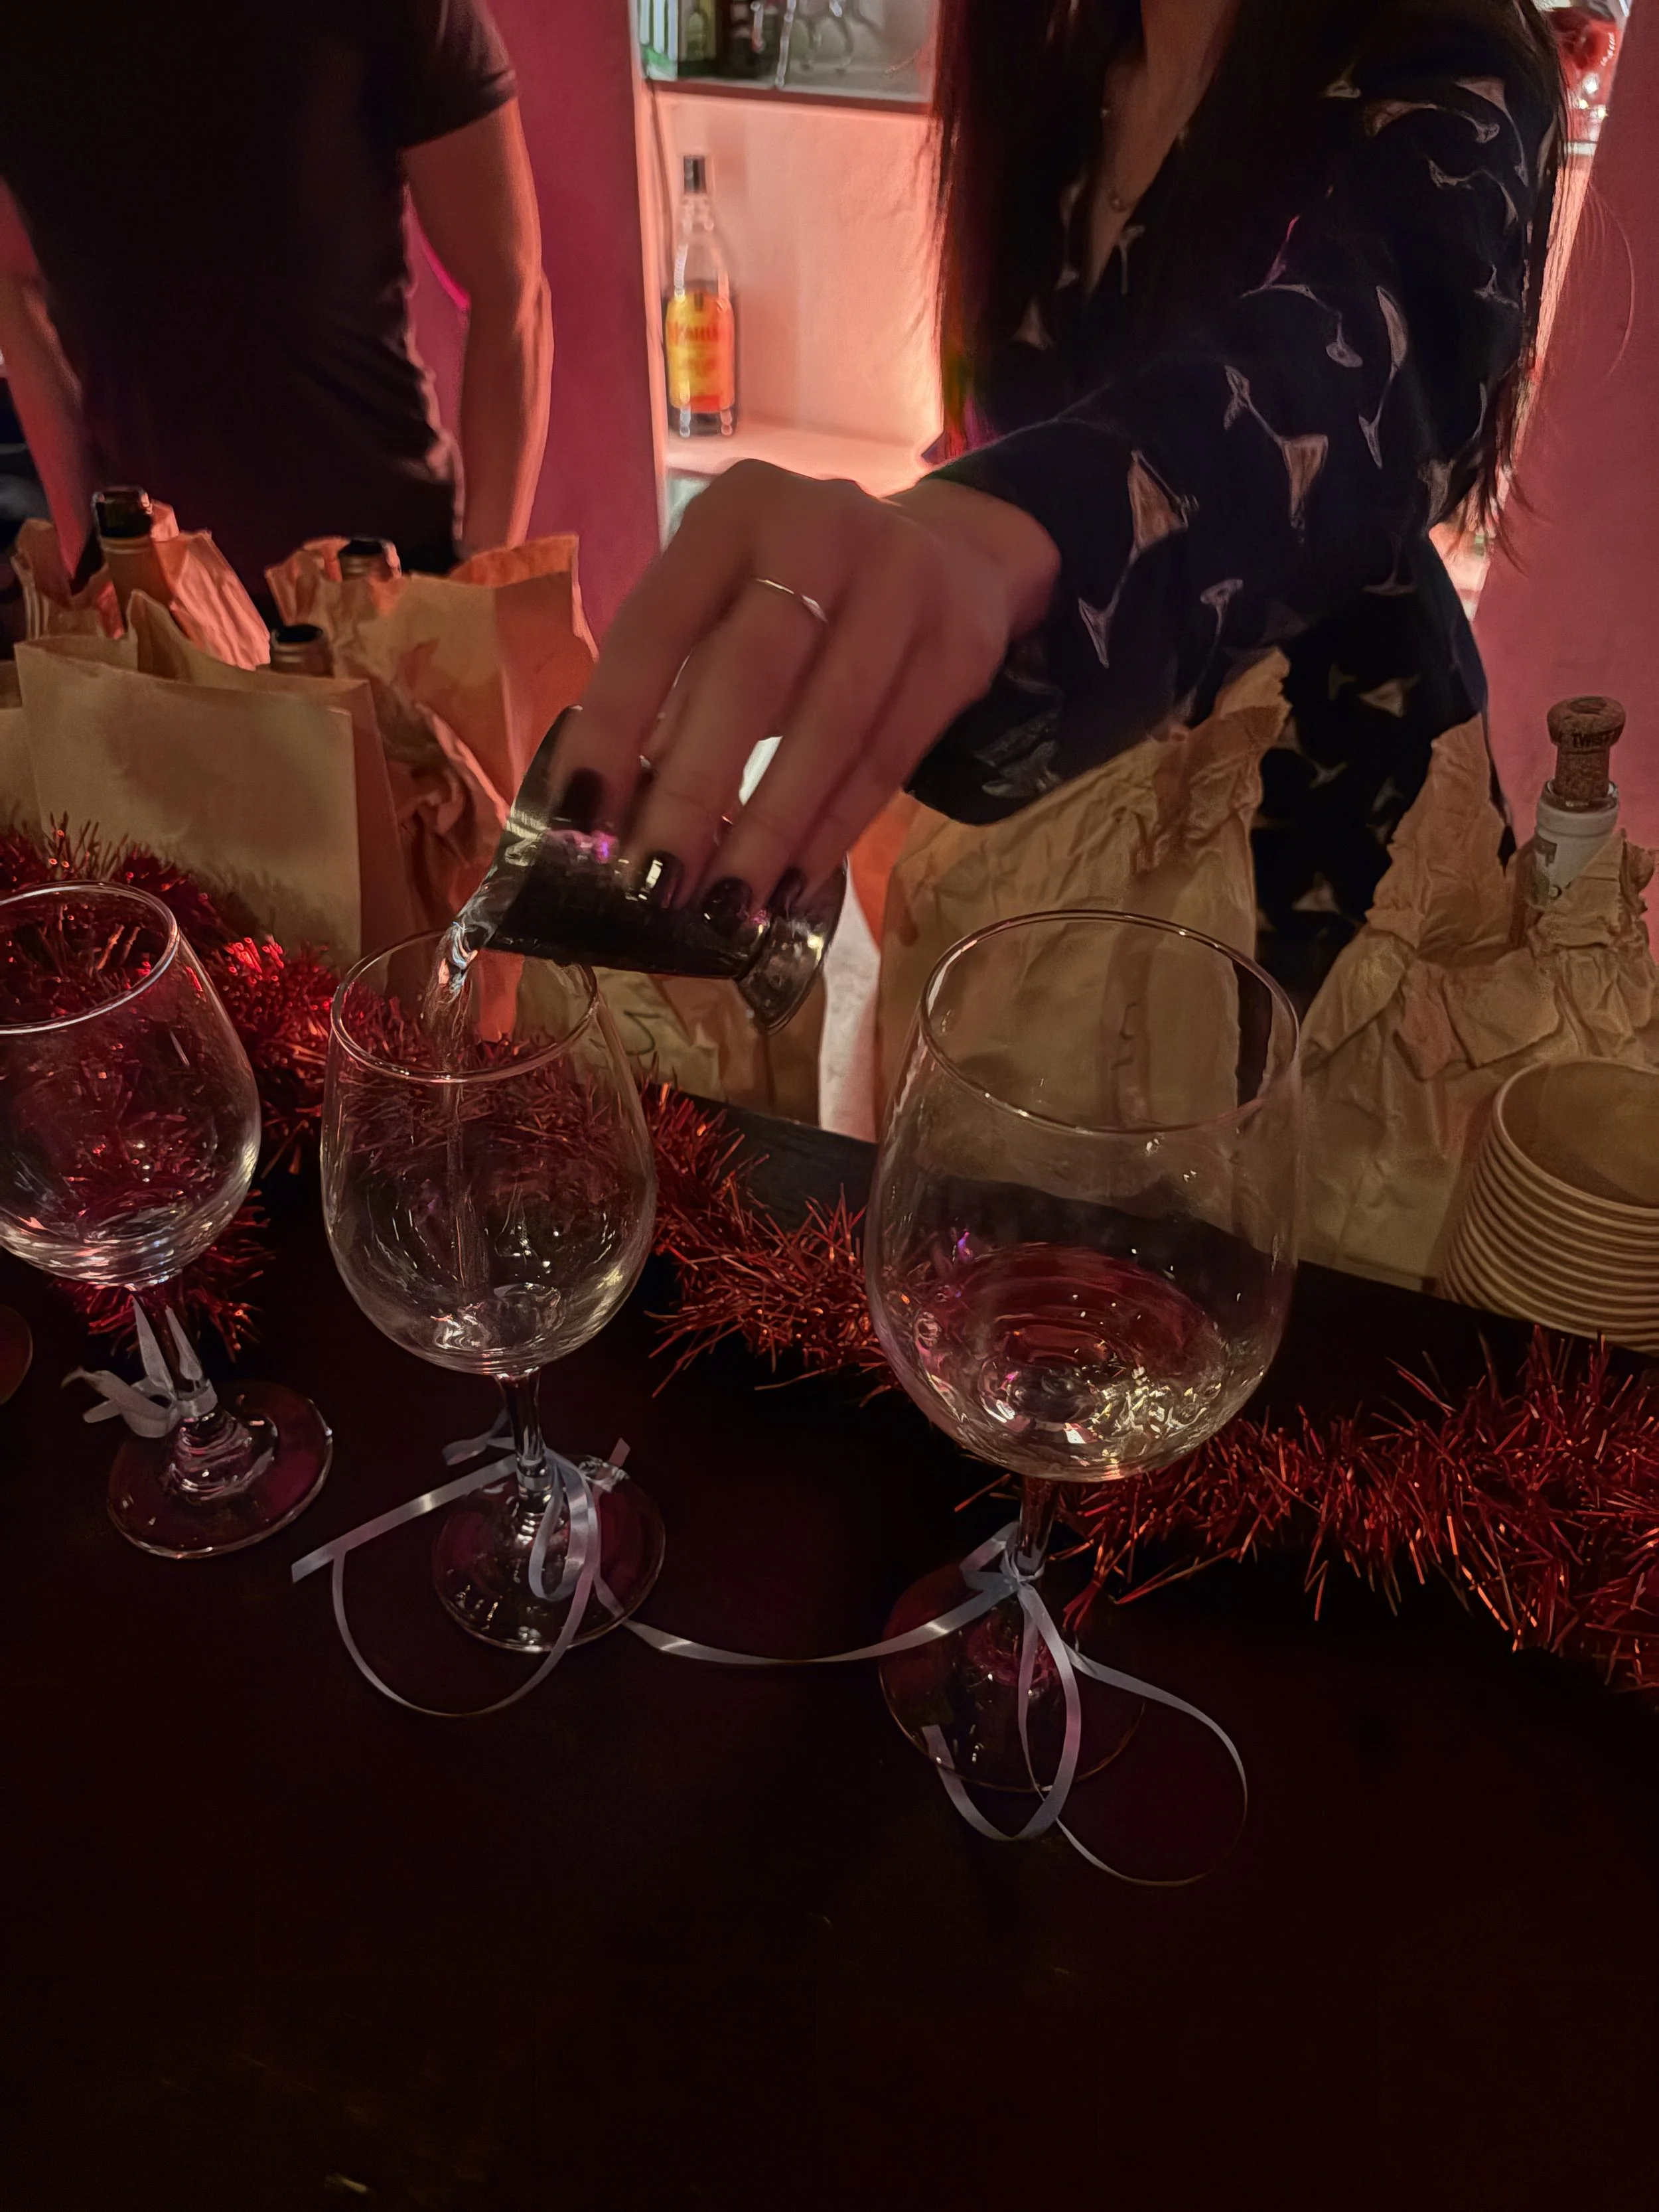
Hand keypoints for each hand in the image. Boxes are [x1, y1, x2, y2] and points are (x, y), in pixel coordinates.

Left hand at [545, 462, 1058, 919]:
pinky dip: (833, 830)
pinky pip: (888, 759)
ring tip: (724, 908)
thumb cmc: (804, 595)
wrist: (955, 552)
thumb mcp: (731, 601)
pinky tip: (791, 886)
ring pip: (831, 728)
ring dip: (770, 830)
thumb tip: (610, 814)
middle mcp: (822, 530)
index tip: (580, 817)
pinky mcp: (961, 648)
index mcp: (734, 511)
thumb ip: (677, 684)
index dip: (613, 724)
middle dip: (695, 790)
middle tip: (656, 881)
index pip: (656, 626)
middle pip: (749, 675)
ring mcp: (904, 583)